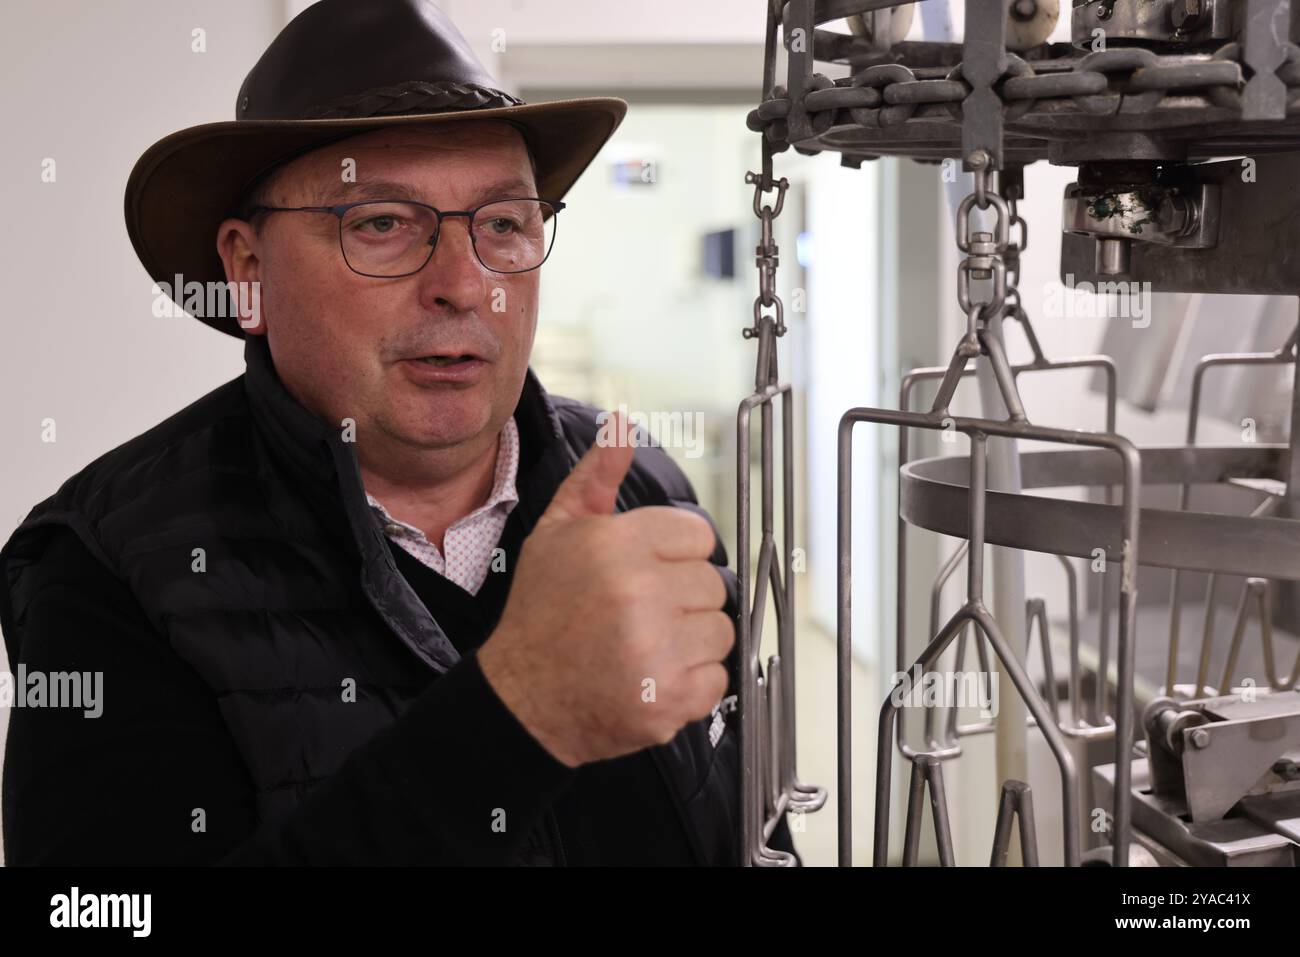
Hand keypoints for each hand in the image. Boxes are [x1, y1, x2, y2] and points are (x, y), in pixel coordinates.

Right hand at [477, 411, 732, 767]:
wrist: (522, 700)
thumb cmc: (541, 614)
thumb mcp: (557, 534)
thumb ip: (596, 479)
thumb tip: (622, 426)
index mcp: (615, 545)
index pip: (698, 535)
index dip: (672, 554)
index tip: (645, 573)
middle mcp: (638, 593)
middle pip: (712, 582)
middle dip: (682, 597)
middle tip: (640, 614)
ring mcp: (656, 650)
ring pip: (720, 630)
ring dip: (691, 641)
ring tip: (646, 645)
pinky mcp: (669, 699)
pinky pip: (718, 677)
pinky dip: (692, 682)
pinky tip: (652, 677)